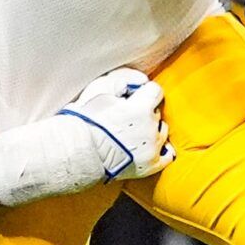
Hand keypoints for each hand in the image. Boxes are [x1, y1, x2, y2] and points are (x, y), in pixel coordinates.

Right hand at [59, 68, 171, 182]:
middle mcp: (151, 129)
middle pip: (157, 112)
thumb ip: (125, 79)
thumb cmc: (86, 120)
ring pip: (161, 131)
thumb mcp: (100, 89)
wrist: (77, 153)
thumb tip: (142, 81)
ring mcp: (152, 149)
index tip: (133, 98)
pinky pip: (168, 155)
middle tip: (125, 117)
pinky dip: (161, 149)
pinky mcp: (150, 166)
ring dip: (151, 129)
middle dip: (144, 112)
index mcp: (142, 108)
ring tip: (131, 133)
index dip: (143, 93)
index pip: (155, 91)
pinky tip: (150, 146)